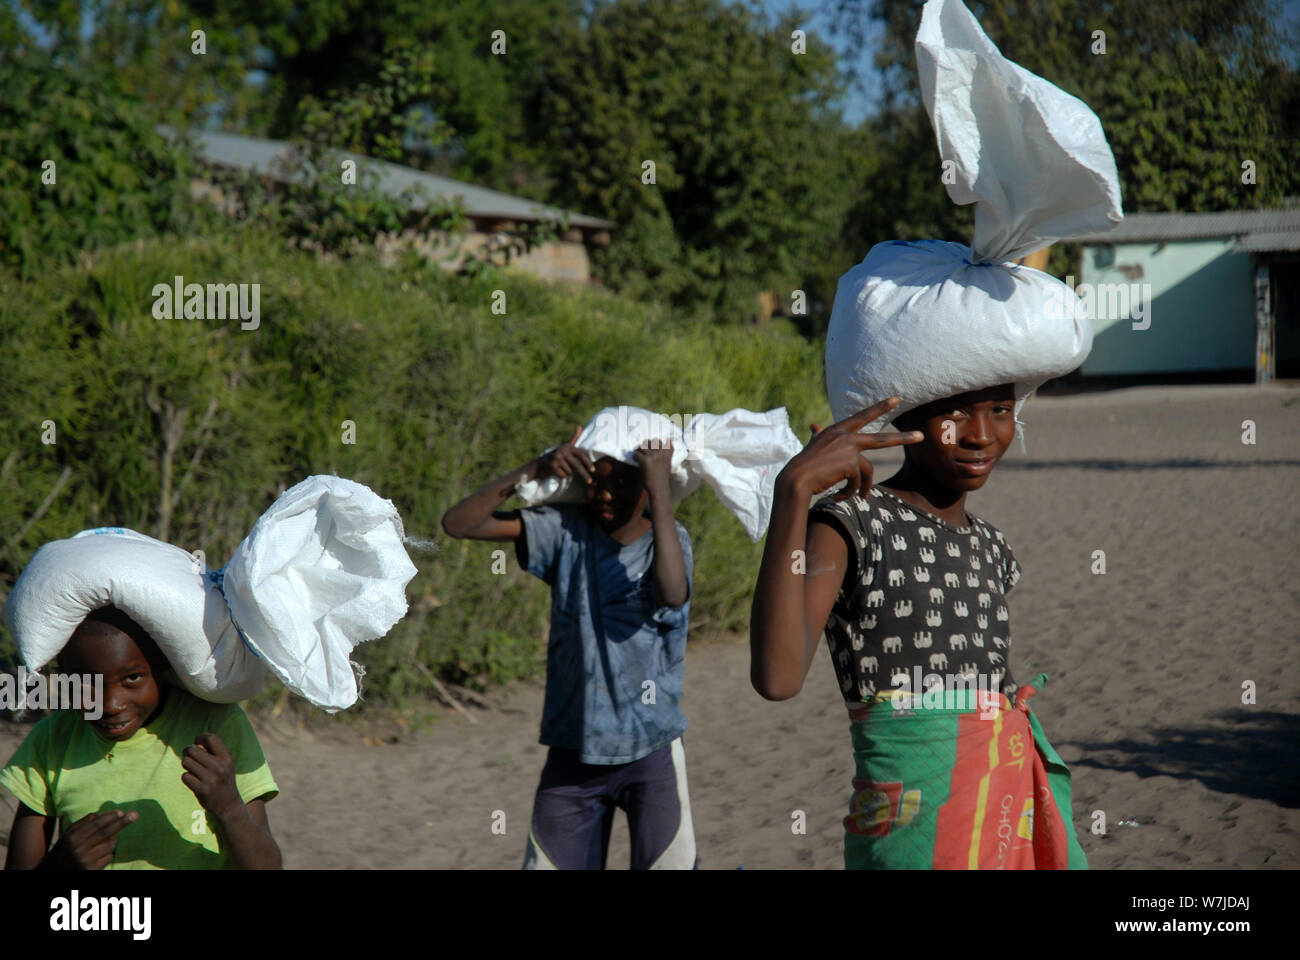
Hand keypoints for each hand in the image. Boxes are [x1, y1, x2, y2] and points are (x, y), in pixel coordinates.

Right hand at [44, 810, 136, 869]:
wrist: (52, 874)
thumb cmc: (62, 852)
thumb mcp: (67, 836)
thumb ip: (82, 823)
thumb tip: (100, 813)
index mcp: (72, 838)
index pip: (96, 825)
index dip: (110, 817)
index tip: (122, 812)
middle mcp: (78, 850)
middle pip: (106, 833)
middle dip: (122, 823)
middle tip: (135, 815)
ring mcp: (86, 862)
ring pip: (110, 846)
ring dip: (113, 841)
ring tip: (102, 843)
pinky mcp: (92, 871)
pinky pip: (109, 858)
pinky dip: (109, 854)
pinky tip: (99, 855)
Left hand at [182, 733, 243, 821]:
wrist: (229, 805)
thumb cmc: (224, 781)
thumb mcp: (225, 765)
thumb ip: (212, 753)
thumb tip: (195, 744)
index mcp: (227, 758)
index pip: (211, 738)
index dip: (200, 737)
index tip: (197, 743)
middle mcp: (220, 767)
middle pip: (193, 749)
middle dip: (188, 751)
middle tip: (190, 756)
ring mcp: (210, 779)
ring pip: (186, 762)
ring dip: (186, 765)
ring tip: (193, 769)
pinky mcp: (201, 789)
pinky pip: (185, 776)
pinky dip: (187, 778)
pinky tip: (194, 781)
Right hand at [535, 425, 593, 484]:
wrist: (540, 464)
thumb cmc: (556, 457)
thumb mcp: (565, 448)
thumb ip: (573, 438)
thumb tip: (579, 426)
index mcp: (568, 446)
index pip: (581, 455)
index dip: (588, 463)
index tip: (593, 470)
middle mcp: (562, 450)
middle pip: (577, 465)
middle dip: (584, 474)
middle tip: (590, 482)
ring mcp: (556, 457)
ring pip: (570, 472)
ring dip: (567, 474)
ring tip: (561, 469)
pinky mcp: (552, 464)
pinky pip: (563, 475)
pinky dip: (561, 476)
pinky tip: (556, 472)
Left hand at [633, 439, 671, 498]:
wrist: (659, 489)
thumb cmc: (662, 477)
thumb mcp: (668, 463)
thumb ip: (667, 453)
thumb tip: (668, 439)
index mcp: (667, 454)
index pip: (659, 441)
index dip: (654, 443)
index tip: (651, 448)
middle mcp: (661, 453)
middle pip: (650, 442)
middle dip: (644, 445)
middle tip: (641, 450)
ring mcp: (654, 457)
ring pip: (642, 446)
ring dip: (638, 449)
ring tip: (637, 454)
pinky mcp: (646, 461)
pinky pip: (637, 454)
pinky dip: (635, 456)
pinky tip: (636, 460)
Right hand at [779, 397, 922, 500]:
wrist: (796, 479)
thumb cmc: (804, 463)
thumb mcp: (813, 446)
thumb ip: (818, 435)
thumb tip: (813, 425)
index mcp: (838, 430)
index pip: (863, 416)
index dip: (880, 407)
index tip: (895, 399)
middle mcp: (846, 437)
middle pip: (881, 439)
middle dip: (903, 438)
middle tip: (921, 436)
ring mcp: (850, 450)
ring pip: (867, 470)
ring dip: (863, 486)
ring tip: (860, 496)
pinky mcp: (851, 465)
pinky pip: (858, 482)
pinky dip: (850, 492)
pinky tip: (838, 497)